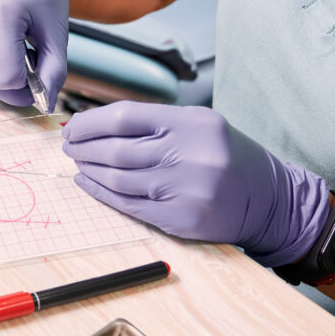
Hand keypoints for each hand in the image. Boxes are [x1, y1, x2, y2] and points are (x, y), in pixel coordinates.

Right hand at [0, 0, 78, 110]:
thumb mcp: (58, 36)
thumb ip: (54, 73)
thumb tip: (45, 106)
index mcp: (1, 15)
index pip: (5, 78)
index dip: (26, 89)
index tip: (40, 80)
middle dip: (14, 88)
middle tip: (33, 68)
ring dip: (2, 79)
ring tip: (19, 55)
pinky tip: (3, 52)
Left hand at [61, 101, 330, 266]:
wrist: (267, 198)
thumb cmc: (223, 155)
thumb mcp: (197, 124)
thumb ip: (152, 123)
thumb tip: (93, 125)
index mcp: (191, 123)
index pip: (124, 117)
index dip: (90, 123)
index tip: (72, 127)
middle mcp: (188, 155)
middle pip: (116, 150)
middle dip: (84, 148)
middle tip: (68, 147)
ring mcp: (183, 189)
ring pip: (117, 178)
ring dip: (89, 170)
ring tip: (78, 163)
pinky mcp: (178, 218)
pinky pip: (126, 204)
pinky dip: (100, 193)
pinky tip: (88, 183)